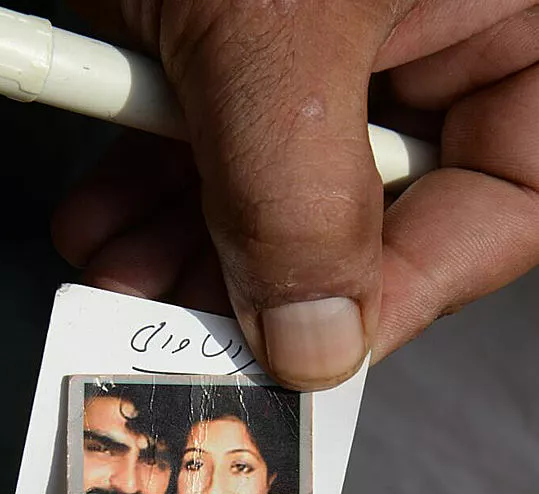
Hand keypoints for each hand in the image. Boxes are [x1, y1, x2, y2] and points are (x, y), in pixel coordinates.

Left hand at [54, 2, 538, 390]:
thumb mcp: (271, 23)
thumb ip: (301, 195)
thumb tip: (319, 341)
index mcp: (522, 6)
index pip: (507, 198)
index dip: (403, 292)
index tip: (305, 348)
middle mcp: (449, 13)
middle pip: (386, 200)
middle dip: (270, 275)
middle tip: (189, 322)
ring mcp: (354, 13)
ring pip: (294, 174)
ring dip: (197, 238)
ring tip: (123, 271)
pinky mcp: (265, 14)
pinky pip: (232, 120)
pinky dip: (163, 172)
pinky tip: (107, 210)